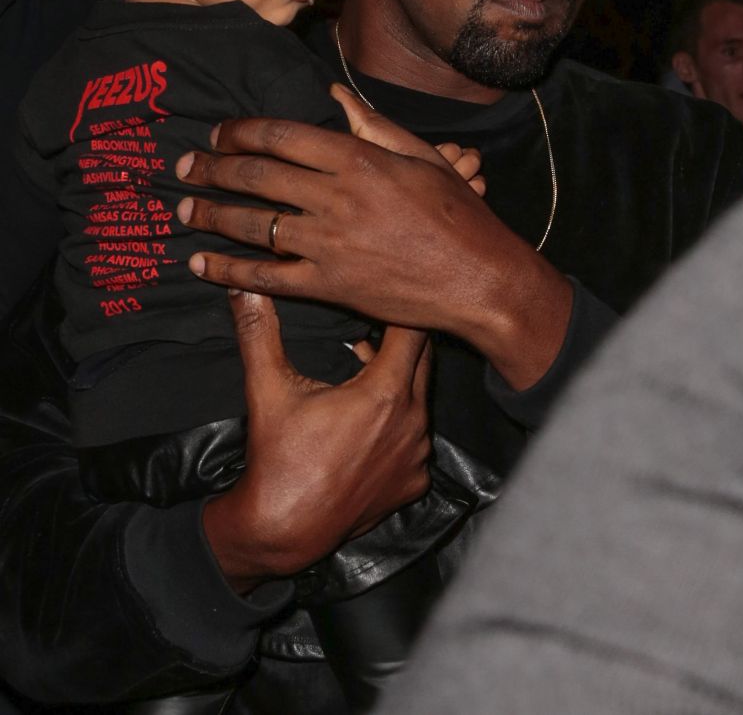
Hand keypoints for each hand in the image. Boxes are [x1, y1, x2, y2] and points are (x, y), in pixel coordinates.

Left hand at [177, 85, 571, 386]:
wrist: (480, 278)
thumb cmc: (457, 213)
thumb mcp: (420, 156)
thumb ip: (371, 125)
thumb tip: (334, 95)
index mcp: (357, 158)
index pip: (281, 135)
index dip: (241, 132)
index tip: (219, 134)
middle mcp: (335, 196)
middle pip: (256, 175)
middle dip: (212, 168)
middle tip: (184, 167)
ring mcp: (329, 243)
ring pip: (252, 223)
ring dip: (209, 214)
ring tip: (182, 208)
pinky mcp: (329, 285)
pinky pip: (266, 276)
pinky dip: (229, 271)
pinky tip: (201, 265)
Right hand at [203, 291, 430, 593]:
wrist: (284, 529)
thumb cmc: (279, 457)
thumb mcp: (268, 388)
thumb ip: (259, 331)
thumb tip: (244, 288)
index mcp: (387, 394)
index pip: (413, 332)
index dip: (399, 310)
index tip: (386, 294)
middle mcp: (414, 423)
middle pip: (424, 360)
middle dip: (402, 338)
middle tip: (377, 318)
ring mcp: (417, 455)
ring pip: (421, 398)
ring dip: (400, 379)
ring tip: (367, 364)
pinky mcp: (414, 482)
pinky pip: (417, 437)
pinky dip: (400, 421)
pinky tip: (370, 419)